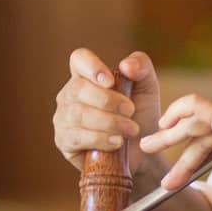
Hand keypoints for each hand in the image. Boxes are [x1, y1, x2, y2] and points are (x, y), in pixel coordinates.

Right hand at [52, 49, 168, 187]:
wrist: (142, 152)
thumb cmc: (141, 115)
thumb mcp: (147, 88)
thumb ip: (141, 67)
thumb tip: (126, 65)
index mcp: (87, 76)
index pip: (79, 59)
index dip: (92, 67)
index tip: (111, 81)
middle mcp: (70, 94)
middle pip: (78, 88)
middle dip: (108, 101)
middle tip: (131, 111)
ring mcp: (64, 117)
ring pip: (78, 114)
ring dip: (109, 122)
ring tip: (130, 130)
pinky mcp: (64, 141)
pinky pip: (76, 137)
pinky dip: (100, 139)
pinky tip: (116, 142)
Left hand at [140, 90, 211, 190]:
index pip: (211, 122)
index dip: (191, 137)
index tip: (175, 145)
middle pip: (197, 121)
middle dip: (169, 133)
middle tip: (148, 142)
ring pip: (192, 124)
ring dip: (167, 139)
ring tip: (147, 150)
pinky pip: (195, 112)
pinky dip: (176, 122)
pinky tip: (162, 132)